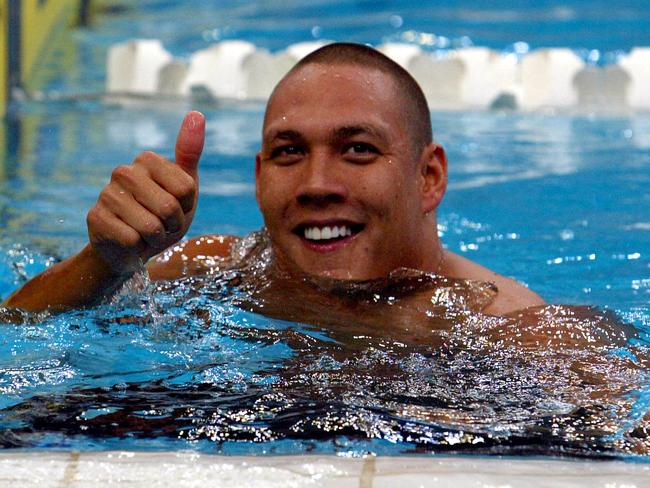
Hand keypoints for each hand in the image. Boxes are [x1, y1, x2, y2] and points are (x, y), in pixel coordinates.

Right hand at [86, 111, 204, 273]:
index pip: (185, 188)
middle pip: (169, 207)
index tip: (177, 207)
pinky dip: (137, 247)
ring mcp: (106, 193)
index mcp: (147, 160)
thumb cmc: (163, 216)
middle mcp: (123, 171)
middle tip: (162, 224)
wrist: (134, 248)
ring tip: (147, 233)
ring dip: (156, 238)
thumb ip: (190, 153)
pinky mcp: (95, 218)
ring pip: (151, 226)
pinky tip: (130, 241)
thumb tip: (197, 113)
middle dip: (172, 224)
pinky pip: (132, 239)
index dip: (187, 206)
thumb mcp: (184, 186)